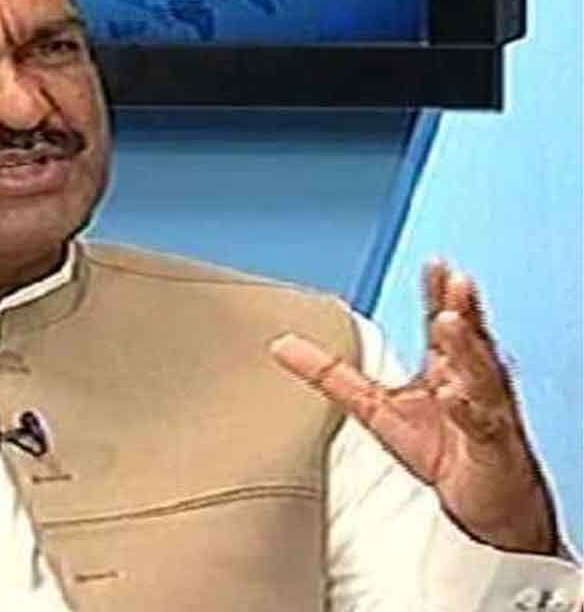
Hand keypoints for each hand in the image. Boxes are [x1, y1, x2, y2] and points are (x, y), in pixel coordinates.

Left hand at [268, 258, 558, 554]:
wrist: (484, 506)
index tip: (435, 264)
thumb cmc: (440, 450)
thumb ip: (330, 374)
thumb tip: (280, 345)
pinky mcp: (491, 450)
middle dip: (462, 309)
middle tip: (455, 279)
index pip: (444, 324)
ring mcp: (485, 414)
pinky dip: (469, 411)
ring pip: (480, 376)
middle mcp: (471, 384)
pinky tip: (454, 395)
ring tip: (450, 322)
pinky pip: (482, 427)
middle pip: (468, 340)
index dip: (440, 294)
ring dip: (466, 349)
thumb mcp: (373, 408)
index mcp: (446, 369)